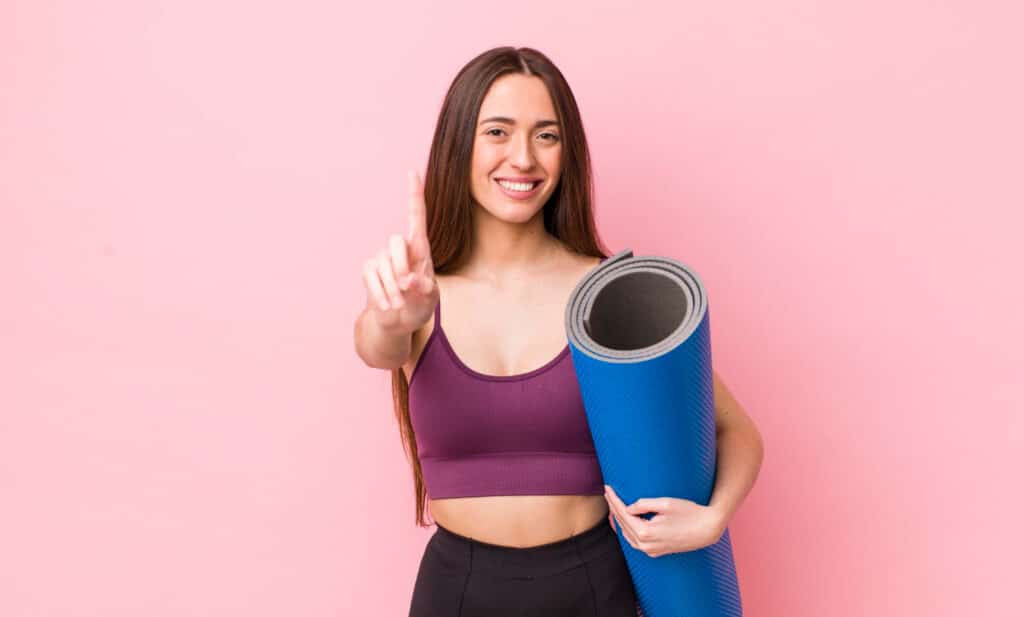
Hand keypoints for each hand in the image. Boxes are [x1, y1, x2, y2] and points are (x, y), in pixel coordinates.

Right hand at [360, 170, 437, 334]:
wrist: (399, 321)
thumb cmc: (420, 305)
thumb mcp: (430, 299)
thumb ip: (426, 289)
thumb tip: (411, 280)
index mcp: (420, 249)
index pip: (416, 217)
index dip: (414, 195)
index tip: (412, 172)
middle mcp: (400, 249)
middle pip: (395, 242)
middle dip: (400, 265)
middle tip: (408, 286)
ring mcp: (382, 258)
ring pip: (382, 264)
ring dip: (392, 288)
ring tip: (400, 304)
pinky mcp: (369, 270)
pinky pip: (371, 277)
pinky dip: (381, 294)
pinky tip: (388, 306)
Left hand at [604, 484, 724, 557]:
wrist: (707, 530)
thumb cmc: (689, 513)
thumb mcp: (665, 503)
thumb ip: (643, 504)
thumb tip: (628, 508)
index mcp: (645, 532)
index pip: (623, 513)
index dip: (614, 499)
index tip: (607, 487)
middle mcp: (646, 545)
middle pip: (623, 524)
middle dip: (614, 508)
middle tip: (608, 493)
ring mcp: (651, 550)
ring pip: (627, 535)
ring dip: (620, 520)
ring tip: (614, 504)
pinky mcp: (657, 552)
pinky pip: (636, 542)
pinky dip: (628, 531)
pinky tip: (626, 522)